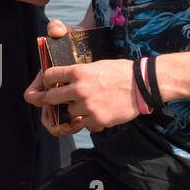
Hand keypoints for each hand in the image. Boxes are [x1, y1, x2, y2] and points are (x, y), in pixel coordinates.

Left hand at [24, 17, 140, 134]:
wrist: (142, 85)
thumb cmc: (120, 72)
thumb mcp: (96, 65)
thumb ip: (78, 74)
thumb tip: (63, 79)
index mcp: (78, 72)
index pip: (49, 76)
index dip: (47, 81)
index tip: (49, 84)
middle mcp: (79, 89)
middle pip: (50, 98)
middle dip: (53, 99)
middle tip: (61, 99)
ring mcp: (87, 106)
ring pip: (69, 112)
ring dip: (76, 110)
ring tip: (92, 103)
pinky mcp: (97, 120)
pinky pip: (84, 123)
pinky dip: (90, 120)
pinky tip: (101, 111)